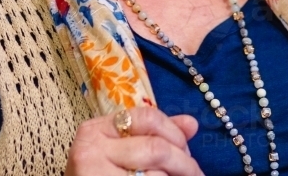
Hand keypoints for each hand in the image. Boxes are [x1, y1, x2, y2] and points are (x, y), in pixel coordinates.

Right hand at [65, 107, 203, 175]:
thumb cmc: (101, 175)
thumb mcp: (121, 152)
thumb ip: (154, 135)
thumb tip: (191, 123)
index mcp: (97, 129)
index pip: (147, 117)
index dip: (174, 133)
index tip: (186, 149)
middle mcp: (91, 148)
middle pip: (156, 148)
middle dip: (183, 162)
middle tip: (195, 173)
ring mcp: (95, 172)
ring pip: (156, 175)